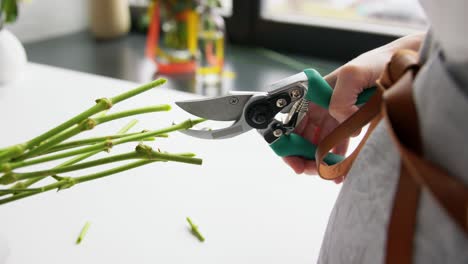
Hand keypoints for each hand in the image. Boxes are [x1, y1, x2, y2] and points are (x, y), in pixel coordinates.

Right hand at [283, 33, 424, 182]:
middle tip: (312, 170)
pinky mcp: (349, 125)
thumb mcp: (354, 74)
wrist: (403, 66)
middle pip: (300, 138)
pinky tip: (340, 172)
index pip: (290, 121)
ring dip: (319, 162)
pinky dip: (336, 160)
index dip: (287, 142)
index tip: (295, 160)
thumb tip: (339, 121)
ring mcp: (334, 117)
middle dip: (302, 157)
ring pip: (317, 145)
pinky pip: (337, 146)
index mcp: (314, 95)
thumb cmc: (377, 63)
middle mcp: (320, 107)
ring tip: (329, 174)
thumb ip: (340, 98)